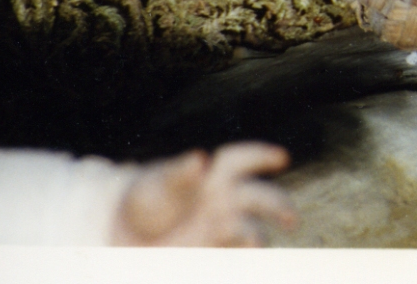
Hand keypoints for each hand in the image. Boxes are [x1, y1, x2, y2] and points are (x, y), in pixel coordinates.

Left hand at [110, 141, 297, 246]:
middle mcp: (227, 200)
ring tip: (255, 244)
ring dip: (256, 237)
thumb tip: (201, 159)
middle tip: (291, 220)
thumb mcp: (157, 184)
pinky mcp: (213, 253)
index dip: (263, 156)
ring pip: (250, 231)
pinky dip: (241, 258)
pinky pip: (234, 255)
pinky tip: (245, 260)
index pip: (242, 160)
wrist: (125, 236)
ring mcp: (222, 228)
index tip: (282, 158)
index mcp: (216, 175)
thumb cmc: (147, 198)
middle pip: (260, 198)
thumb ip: (179, 173)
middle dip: (279, 207)